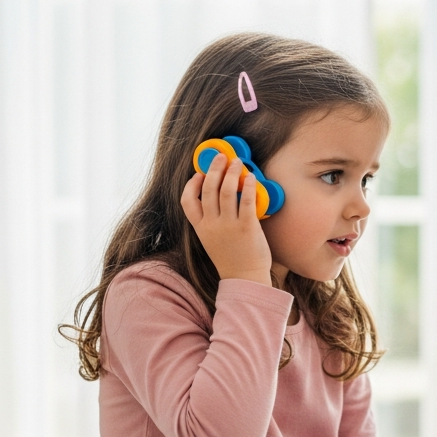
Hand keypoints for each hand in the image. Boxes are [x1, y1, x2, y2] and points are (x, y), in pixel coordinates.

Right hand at [179, 153, 272, 285]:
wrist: (245, 279)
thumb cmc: (231, 259)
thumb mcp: (211, 240)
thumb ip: (211, 222)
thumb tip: (219, 198)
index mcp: (200, 228)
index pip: (186, 201)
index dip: (191, 185)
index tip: (199, 174)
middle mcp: (211, 225)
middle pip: (208, 189)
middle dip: (214, 168)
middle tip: (221, 157)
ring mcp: (228, 225)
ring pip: (226, 190)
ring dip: (231, 172)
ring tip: (237, 162)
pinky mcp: (247, 226)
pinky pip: (247, 200)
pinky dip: (247, 186)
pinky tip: (250, 177)